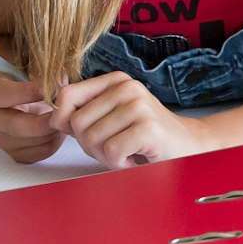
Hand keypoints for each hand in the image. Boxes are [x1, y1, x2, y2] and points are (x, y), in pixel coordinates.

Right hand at [0, 74, 64, 163]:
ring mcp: (1, 139)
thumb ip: (41, 77)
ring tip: (64, 121)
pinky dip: (53, 144)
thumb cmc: (24, 84)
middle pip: (15, 126)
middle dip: (43, 122)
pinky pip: (37, 153)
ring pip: (28, 142)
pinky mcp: (15, 153)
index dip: (29, 93)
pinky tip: (59, 132)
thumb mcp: (25, 74)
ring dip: (51, 133)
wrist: (14, 102)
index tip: (54, 88)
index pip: (3, 95)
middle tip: (62, 114)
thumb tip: (62, 81)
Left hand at [48, 72, 218, 169]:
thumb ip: (80, 114)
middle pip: (76, 123)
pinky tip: (137, 157)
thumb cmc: (144, 137)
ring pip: (92, 139)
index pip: (66, 96)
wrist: (190, 146)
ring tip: (129, 151)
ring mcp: (139, 105)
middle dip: (90, 145)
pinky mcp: (148, 127)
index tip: (90, 132)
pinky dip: (120, 163)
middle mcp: (127, 86)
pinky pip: (111, 152)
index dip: (65, 122)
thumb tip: (52, 118)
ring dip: (106, 156)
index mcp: (115, 80)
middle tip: (116, 146)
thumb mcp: (109, 119)